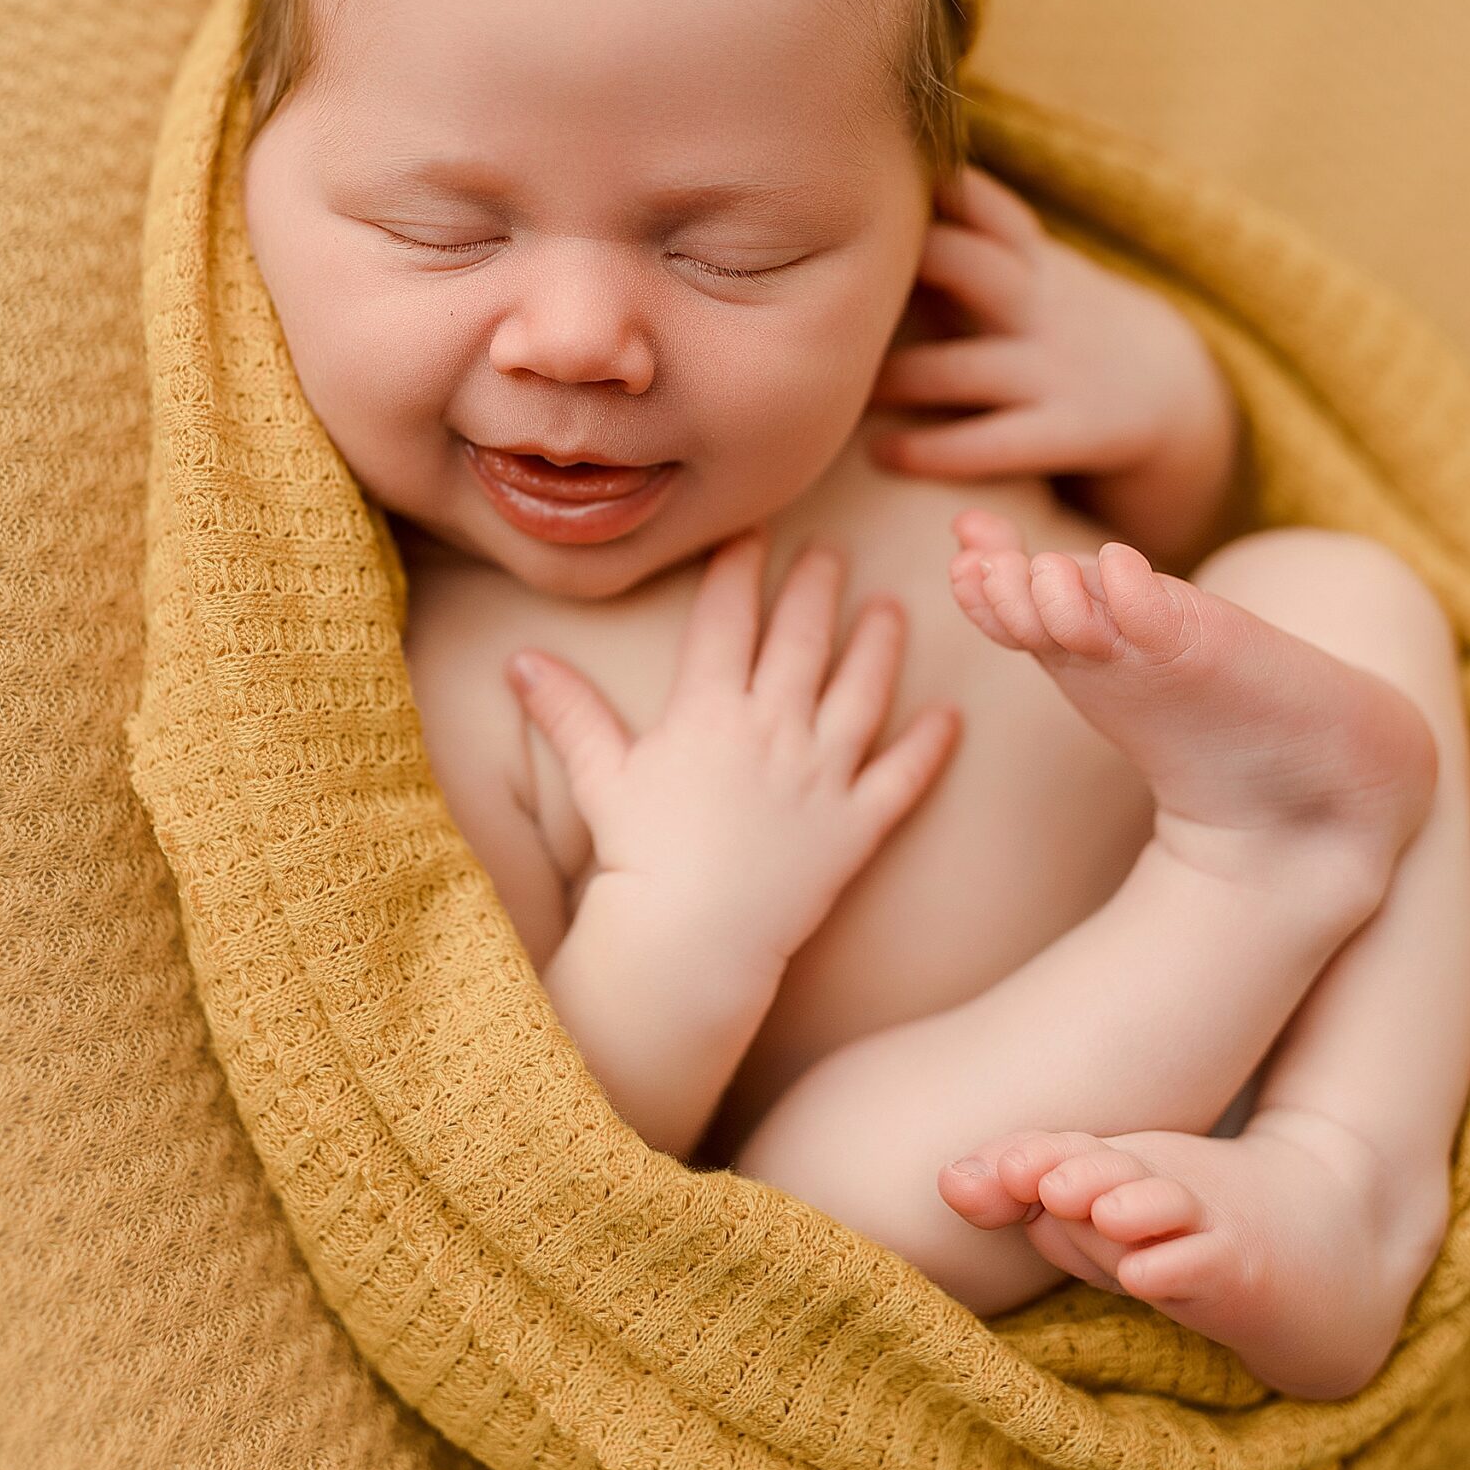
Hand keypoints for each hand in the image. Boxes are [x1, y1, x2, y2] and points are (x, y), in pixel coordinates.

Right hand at [506, 528, 960, 971]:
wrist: (689, 942)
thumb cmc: (638, 859)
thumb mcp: (601, 777)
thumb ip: (568, 711)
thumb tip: (519, 659)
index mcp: (709, 712)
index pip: (728, 619)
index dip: (740, 568)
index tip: (753, 527)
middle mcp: (772, 731)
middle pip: (803, 640)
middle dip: (818, 586)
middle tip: (832, 547)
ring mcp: (820, 777)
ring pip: (861, 693)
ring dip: (880, 646)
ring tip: (893, 608)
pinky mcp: (854, 827)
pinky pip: (901, 779)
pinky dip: (928, 748)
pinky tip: (951, 716)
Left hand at [867, 163, 1218, 486]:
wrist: (1179, 392)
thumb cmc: (1068, 324)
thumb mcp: (1035, 271)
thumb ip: (967, 243)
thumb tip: (869, 203)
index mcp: (1033, 260)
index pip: (986, 207)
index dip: (935, 188)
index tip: (868, 174)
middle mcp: (1042, 305)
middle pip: (971, 266)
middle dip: (910, 267)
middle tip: (831, 280)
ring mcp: (1055, 369)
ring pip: (965, 368)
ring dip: (899, 379)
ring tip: (846, 389)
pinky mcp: (1069, 431)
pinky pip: (994, 443)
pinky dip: (933, 451)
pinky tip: (884, 453)